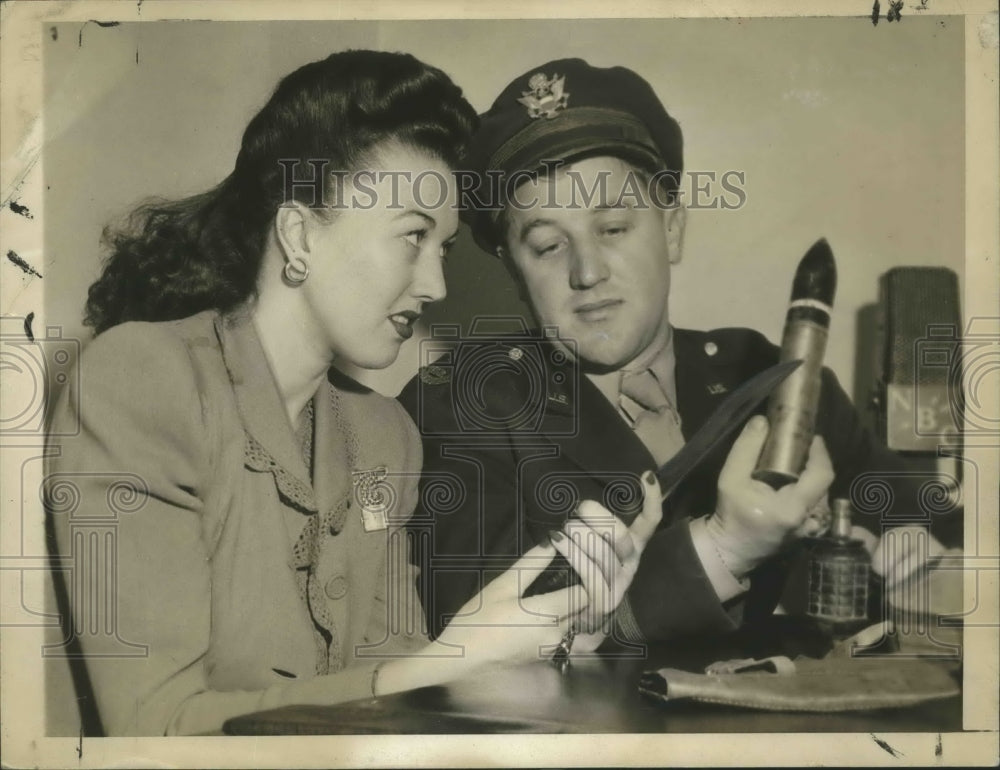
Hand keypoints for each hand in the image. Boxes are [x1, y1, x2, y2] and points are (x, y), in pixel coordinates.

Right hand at [433, 542, 581, 666]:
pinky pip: (564, 637)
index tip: (578, 562)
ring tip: (557, 589)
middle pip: (583, 609)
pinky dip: (562, 623)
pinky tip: (546, 613)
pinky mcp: (544, 660)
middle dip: (581, 590)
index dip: (586, 576)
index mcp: (548, 614)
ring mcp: (552, 650)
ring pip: (575, 624)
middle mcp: (557, 635)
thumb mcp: (501, 587)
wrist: (459, 664)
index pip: (586, 592)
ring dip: (572, 607)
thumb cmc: (476, 623)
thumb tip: (553, 542)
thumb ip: (531, 565)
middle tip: (570, 571)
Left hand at [550, 471, 662, 646]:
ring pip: (605, 554)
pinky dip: (573, 555)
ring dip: (581, 537)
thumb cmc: (577, 577)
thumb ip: (589, 527)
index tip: (647, 476)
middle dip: (598, 518)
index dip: (652, 500)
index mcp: (630, 548)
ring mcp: (618, 585)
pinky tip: (557, 544)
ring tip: (562, 530)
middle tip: (575, 511)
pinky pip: (592, 575)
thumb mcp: (586, 548)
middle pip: (622, 535)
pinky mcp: (603, 602)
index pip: (650, 522)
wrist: (572, 623)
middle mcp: (629, 565)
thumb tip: (579, 504)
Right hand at [709, 415, 834, 574]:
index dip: (821, 453)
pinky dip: (807, 492)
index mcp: (793, 507)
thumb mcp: (730, 479)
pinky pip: (814, 507)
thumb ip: (746, 449)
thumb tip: (762, 421)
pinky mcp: (806, 533)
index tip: (813, 437)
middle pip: (823, 484)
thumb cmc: (730, 515)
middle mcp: (807, 519)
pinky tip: (790, 487)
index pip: (822, 475)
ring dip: (811, 479)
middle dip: (814, 464)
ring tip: (795, 466)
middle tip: (800, 448)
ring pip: (820, 496)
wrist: (730, 550)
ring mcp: (810, 529)